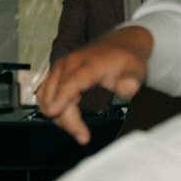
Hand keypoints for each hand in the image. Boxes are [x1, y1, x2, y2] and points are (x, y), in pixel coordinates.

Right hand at [34, 26, 153, 142]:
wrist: (120, 43)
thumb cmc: (127, 59)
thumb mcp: (136, 70)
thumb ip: (131, 81)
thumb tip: (129, 87)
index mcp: (89, 63)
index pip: (72, 82)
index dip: (62, 97)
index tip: (54, 113)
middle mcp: (69, 63)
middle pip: (56, 94)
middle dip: (65, 119)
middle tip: (83, 137)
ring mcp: (60, 67)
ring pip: (46, 96)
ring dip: (57, 116)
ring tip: (78, 129)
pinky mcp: (55, 73)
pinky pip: (44, 94)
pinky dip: (51, 108)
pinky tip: (66, 117)